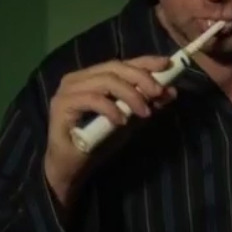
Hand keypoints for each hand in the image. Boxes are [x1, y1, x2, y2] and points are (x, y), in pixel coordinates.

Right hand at [44, 55, 176, 204]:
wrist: (72, 169)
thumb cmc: (98, 143)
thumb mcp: (129, 120)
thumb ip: (145, 104)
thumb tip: (170, 91)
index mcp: (93, 77)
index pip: (122, 63)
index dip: (145, 62)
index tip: (167, 65)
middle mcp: (78, 78)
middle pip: (114, 67)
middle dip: (141, 78)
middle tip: (159, 93)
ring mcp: (68, 90)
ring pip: (105, 81)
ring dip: (130, 95)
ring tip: (144, 113)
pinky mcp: (61, 105)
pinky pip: (91, 99)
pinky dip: (110, 108)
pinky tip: (121, 121)